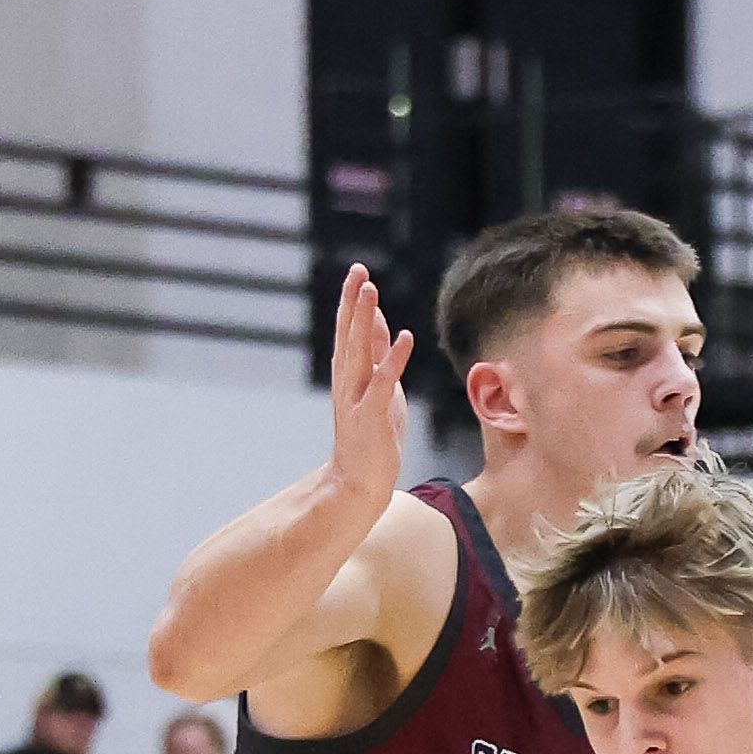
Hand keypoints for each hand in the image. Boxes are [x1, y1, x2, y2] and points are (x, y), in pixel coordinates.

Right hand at [328, 264, 413, 512]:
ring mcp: (357, 399)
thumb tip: (382, 322)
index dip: (352, 302)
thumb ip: (378, 355)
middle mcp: (347, 382)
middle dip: (354, 302)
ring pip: (358, 352)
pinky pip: (383, 383)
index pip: (348, 332)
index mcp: (348, 375)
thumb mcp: (379, 389)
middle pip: (348, 335)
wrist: (359, 483)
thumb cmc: (371, 437)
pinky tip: (405, 337)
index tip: (359, 273)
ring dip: (365, 321)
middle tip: (358, 270)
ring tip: (371, 291)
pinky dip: (393, 359)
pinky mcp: (372, 417)